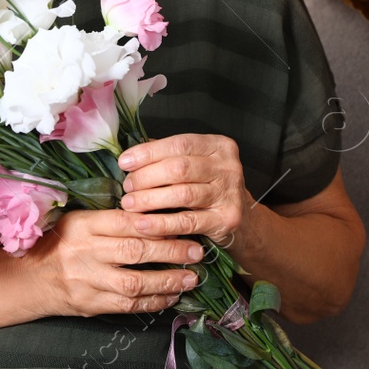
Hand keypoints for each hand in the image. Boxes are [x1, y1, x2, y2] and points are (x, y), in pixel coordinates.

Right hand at [27, 209, 202, 316]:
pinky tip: (171, 296)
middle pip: (135, 250)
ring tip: (191, 278)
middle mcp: (85, 253)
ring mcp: (87, 281)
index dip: (157, 223)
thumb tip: (153, 211)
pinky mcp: (90, 304)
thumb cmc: (57, 243)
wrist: (26, 279)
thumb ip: (109, 218)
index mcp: (83, 225)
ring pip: (134, 282)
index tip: (182, 223)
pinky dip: (152, 302)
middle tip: (197, 251)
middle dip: (171, 251)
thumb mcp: (76, 220)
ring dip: (167, 281)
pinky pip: (127, 305)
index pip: (126, 221)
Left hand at [117, 133, 250, 246]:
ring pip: (182, 194)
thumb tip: (131, 155)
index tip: (125, 162)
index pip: (179, 144)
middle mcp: (228, 166)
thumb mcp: (196, 165)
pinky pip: (187, 221)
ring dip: (149, 200)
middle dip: (147, 177)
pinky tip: (142, 225)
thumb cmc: (210, 189)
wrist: (243, 222)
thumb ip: (169, 157)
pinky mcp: (227, 219)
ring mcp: (229, 193)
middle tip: (127, 187)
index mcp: (219, 146)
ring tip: (129, 204)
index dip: (148, 153)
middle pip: (179, 168)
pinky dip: (161, 223)